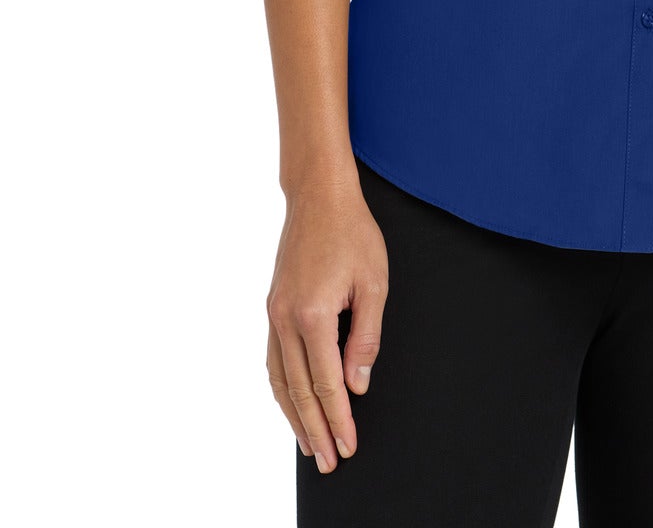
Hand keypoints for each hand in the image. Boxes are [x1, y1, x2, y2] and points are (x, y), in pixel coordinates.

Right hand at [265, 173, 388, 473]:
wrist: (319, 196)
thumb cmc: (352, 232)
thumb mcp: (374, 282)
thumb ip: (366, 336)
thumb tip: (358, 382)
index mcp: (312, 314)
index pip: (327, 383)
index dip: (339, 419)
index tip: (349, 445)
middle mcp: (285, 319)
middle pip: (299, 391)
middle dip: (316, 430)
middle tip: (330, 462)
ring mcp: (274, 314)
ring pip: (280, 380)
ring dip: (294, 417)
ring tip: (309, 445)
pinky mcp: (272, 307)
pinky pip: (273, 360)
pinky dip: (281, 389)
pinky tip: (290, 403)